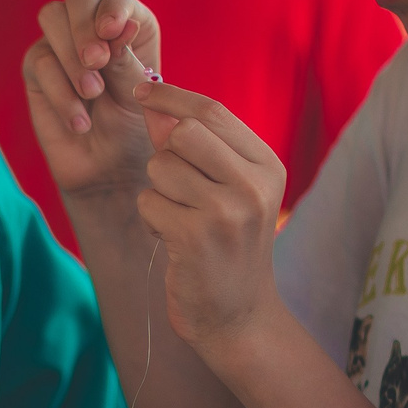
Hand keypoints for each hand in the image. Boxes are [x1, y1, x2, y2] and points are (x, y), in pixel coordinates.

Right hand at [23, 0, 171, 202]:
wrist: (108, 170)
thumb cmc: (132, 129)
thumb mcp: (138, 95)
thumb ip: (126, 61)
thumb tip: (122, 26)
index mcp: (128, 24)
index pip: (115, 0)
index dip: (111, 10)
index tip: (112, 32)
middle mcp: (93, 26)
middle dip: (85, 27)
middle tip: (96, 61)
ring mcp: (61, 43)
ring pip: (52, 18)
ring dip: (71, 55)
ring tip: (92, 93)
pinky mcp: (37, 69)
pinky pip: (40, 62)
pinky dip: (61, 93)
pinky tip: (80, 122)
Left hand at [131, 80, 285, 347]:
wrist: (238, 316)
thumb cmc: (226, 246)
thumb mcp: (226, 189)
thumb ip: (194, 146)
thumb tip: (152, 100)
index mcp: (267, 166)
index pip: (212, 111)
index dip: (170, 96)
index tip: (140, 91)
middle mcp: (253, 185)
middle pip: (183, 133)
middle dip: (164, 154)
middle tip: (176, 186)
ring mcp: (227, 212)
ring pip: (161, 168)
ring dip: (158, 191)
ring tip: (179, 218)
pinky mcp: (196, 237)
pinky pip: (149, 202)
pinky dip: (152, 219)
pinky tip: (173, 240)